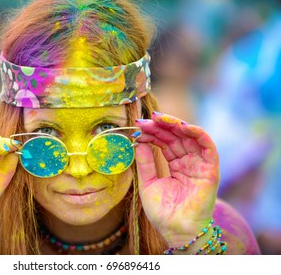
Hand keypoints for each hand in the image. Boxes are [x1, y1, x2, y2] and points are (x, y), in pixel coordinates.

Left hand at [135, 112, 218, 245]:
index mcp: (176, 165)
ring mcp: (199, 165)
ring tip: (159, 118)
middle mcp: (189, 162)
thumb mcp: (148, 183)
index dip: (153, 133)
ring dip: (175, 124)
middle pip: (176, 136)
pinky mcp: (210, 170)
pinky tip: (182, 126)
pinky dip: (197, 133)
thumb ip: (145, 163)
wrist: (176, 230)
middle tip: (146, 120)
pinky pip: (208, 146)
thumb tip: (138, 142)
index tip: (138, 127)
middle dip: (161, 126)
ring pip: (190, 137)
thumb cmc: (163, 211)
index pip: (165, 142)